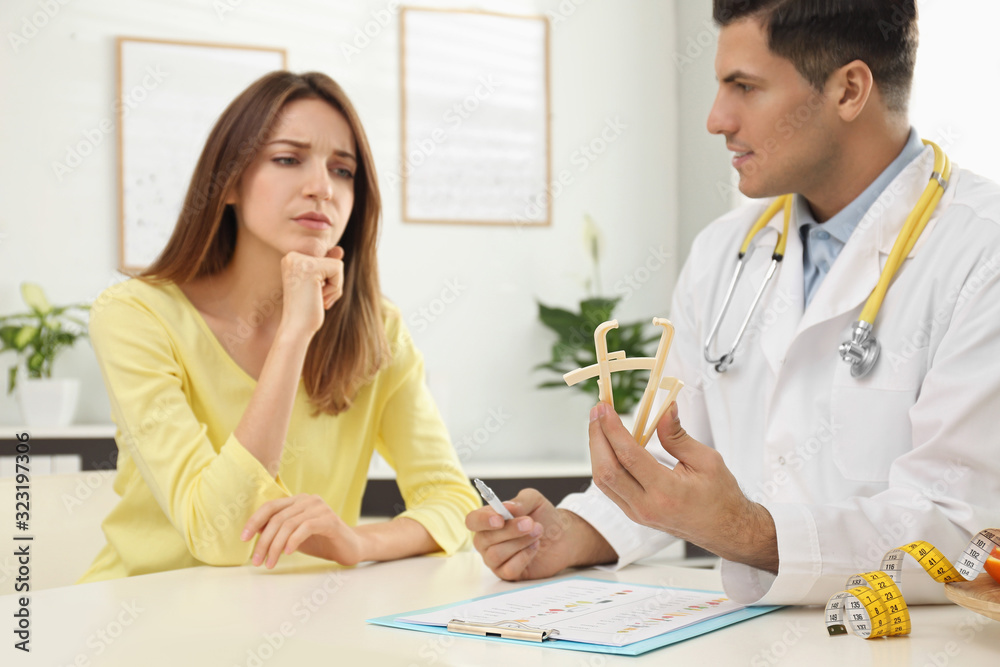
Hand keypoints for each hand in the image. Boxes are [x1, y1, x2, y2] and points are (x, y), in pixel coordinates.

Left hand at [241, 494, 363, 567]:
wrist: (350, 548)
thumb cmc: (321, 542)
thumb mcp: (293, 536)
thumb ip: (277, 530)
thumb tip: (254, 531)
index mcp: (298, 500)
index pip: (270, 506)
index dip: (254, 521)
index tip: (243, 538)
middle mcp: (308, 500)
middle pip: (277, 518)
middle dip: (263, 541)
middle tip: (257, 561)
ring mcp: (320, 508)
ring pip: (289, 524)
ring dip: (275, 547)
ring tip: (269, 563)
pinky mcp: (330, 520)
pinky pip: (305, 527)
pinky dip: (293, 541)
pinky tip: (288, 553)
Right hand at [278, 245, 344, 337]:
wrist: (296, 329)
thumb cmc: (308, 310)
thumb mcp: (320, 285)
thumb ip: (328, 265)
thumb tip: (339, 250)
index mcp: (291, 259)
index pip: (325, 259)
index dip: (327, 279)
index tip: (313, 293)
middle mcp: (292, 256)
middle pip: (332, 260)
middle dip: (331, 282)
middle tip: (315, 297)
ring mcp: (299, 260)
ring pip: (337, 264)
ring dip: (334, 286)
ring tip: (317, 298)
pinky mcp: (310, 268)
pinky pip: (338, 269)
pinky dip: (335, 288)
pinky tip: (319, 298)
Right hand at [465, 488, 615, 580]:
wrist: (562, 537)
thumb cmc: (544, 517)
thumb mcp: (535, 501)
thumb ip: (520, 501)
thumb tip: (507, 507)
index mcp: (488, 520)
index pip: (472, 521)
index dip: (482, 520)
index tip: (500, 519)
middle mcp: (487, 540)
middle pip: (484, 539)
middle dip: (510, 531)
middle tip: (531, 523)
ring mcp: (495, 559)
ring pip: (495, 555)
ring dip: (519, 543)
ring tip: (537, 533)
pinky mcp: (507, 573)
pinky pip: (508, 569)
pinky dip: (524, 557)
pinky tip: (534, 548)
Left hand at [588, 401, 776, 571]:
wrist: (724, 530)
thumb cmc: (720, 496)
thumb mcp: (707, 460)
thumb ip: (678, 436)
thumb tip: (665, 409)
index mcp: (666, 492)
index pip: (629, 457)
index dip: (613, 429)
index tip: (605, 407)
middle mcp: (646, 506)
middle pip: (606, 470)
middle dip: (596, 436)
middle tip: (597, 410)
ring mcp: (637, 513)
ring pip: (603, 480)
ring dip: (596, 449)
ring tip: (598, 423)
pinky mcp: (633, 513)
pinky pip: (609, 487)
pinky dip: (603, 462)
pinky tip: (606, 444)